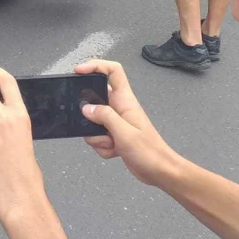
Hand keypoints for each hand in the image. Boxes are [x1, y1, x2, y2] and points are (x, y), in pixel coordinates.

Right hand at [74, 59, 183, 186]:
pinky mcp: (114, 136)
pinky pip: (97, 136)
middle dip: (89, 114)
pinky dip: (102, 147)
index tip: (78, 71)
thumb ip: (104, 117)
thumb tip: (86, 108)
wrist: (160, 173)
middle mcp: (119, 108)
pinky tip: (114, 152)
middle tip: (91, 125)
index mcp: (125, 100)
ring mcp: (116, 122)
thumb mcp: (124, 133)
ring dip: (96, 136)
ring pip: (93, 121)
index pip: (112, 71)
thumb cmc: (149, 151)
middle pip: (94, 99)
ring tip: (110, 144)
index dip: (95, 65)